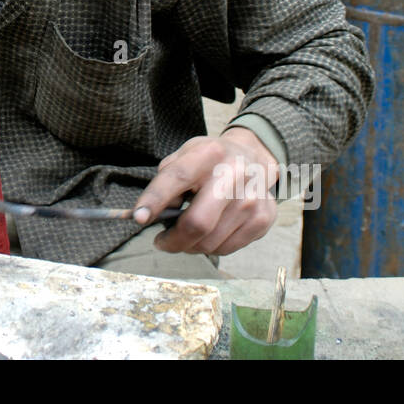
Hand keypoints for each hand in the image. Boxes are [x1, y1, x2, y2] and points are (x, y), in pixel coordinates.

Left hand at [132, 127, 279, 255]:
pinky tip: (210, 233)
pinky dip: (210, 247)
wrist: (254, 159)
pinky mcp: (264, 218)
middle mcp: (234, 175)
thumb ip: (167, 179)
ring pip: (210, 242)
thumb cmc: (211, 161)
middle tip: (162, 242)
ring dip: (190, 245)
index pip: (177, 178)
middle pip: (198, 223)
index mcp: (209, 154)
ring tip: (188, 232)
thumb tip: (154, 214)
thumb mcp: (186, 156)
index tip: (139, 218)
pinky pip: (227, 248)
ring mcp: (252, 198)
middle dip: (173, 241)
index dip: (155, 200)